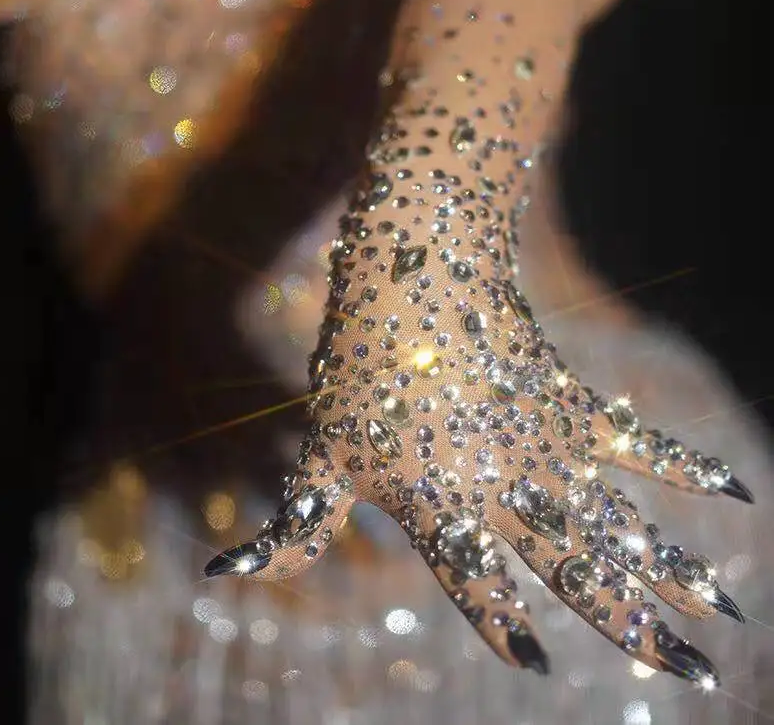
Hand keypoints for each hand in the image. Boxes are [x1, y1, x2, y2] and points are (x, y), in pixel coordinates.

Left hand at [206, 286, 750, 685]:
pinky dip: (684, 468)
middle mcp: (501, 480)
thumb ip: (291, 531)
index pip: (474, 580)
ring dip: (675, 567)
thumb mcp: (321, 453)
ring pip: (621, 517)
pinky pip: (637, 443)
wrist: (416, 269)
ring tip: (724, 614)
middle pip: (579, 566)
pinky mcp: (570, 404)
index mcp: (437, 498)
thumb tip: (220, 579)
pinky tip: (736, 493)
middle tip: (695, 673)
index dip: (502, 621)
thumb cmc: (360, 367)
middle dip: (636, 624)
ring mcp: (543, 442)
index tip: (538, 664)